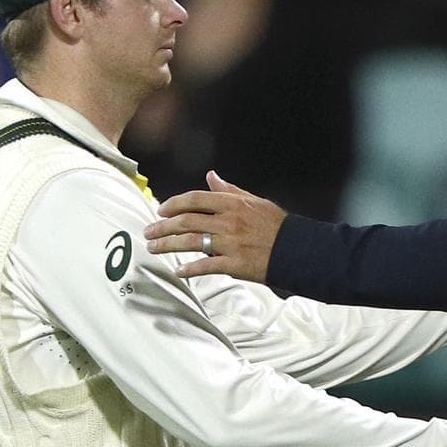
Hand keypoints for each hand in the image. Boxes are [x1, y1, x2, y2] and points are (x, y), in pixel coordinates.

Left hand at [143, 170, 284, 280]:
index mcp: (233, 204)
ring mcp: (230, 243)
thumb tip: (210, 176)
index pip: (195, 199)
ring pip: (190, 242)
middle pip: (186, 221)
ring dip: (167, 245)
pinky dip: (190, 269)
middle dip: (162, 227)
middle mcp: (228, 222)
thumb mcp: (254, 201)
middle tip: (148, 231)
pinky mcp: (234, 264)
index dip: (174, 204)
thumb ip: (229, 190)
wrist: (297, 250)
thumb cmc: (277, 226)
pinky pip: (206, 266)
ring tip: (153, 248)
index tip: (161, 210)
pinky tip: (179, 271)